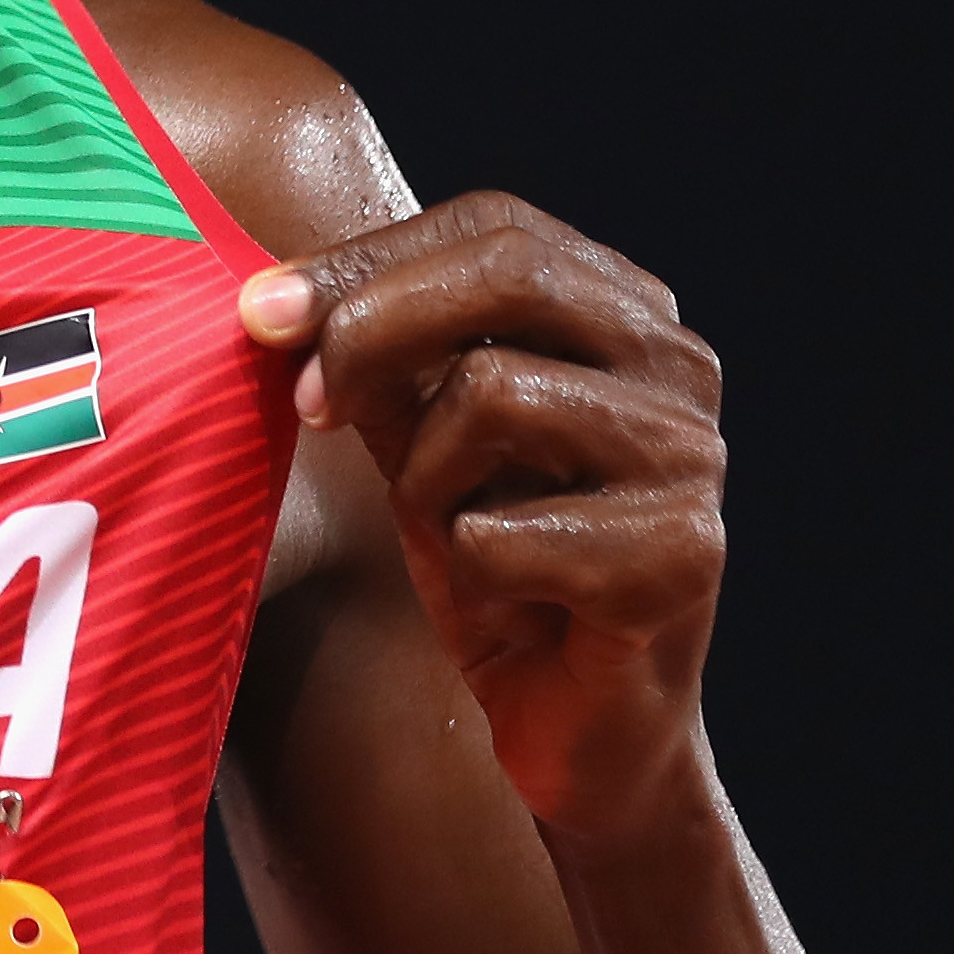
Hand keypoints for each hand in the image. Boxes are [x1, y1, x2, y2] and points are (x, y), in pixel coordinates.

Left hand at [238, 195, 726, 845]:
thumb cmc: (501, 567)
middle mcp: (678, 365)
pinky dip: (468, 570)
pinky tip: (510, 603)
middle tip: (308, 404)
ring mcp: (692, 458)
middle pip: (511, 272)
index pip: (493, 226)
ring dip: (427, 478)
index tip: (260, 314)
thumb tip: (273, 302)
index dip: (365, 260)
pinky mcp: (684, 557)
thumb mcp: (422, 443)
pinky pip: (504, 529)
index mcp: (625, 314)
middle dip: (375, 326)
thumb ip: (377, 363)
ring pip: (495, 393)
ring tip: (453, 536)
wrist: (581, 728)